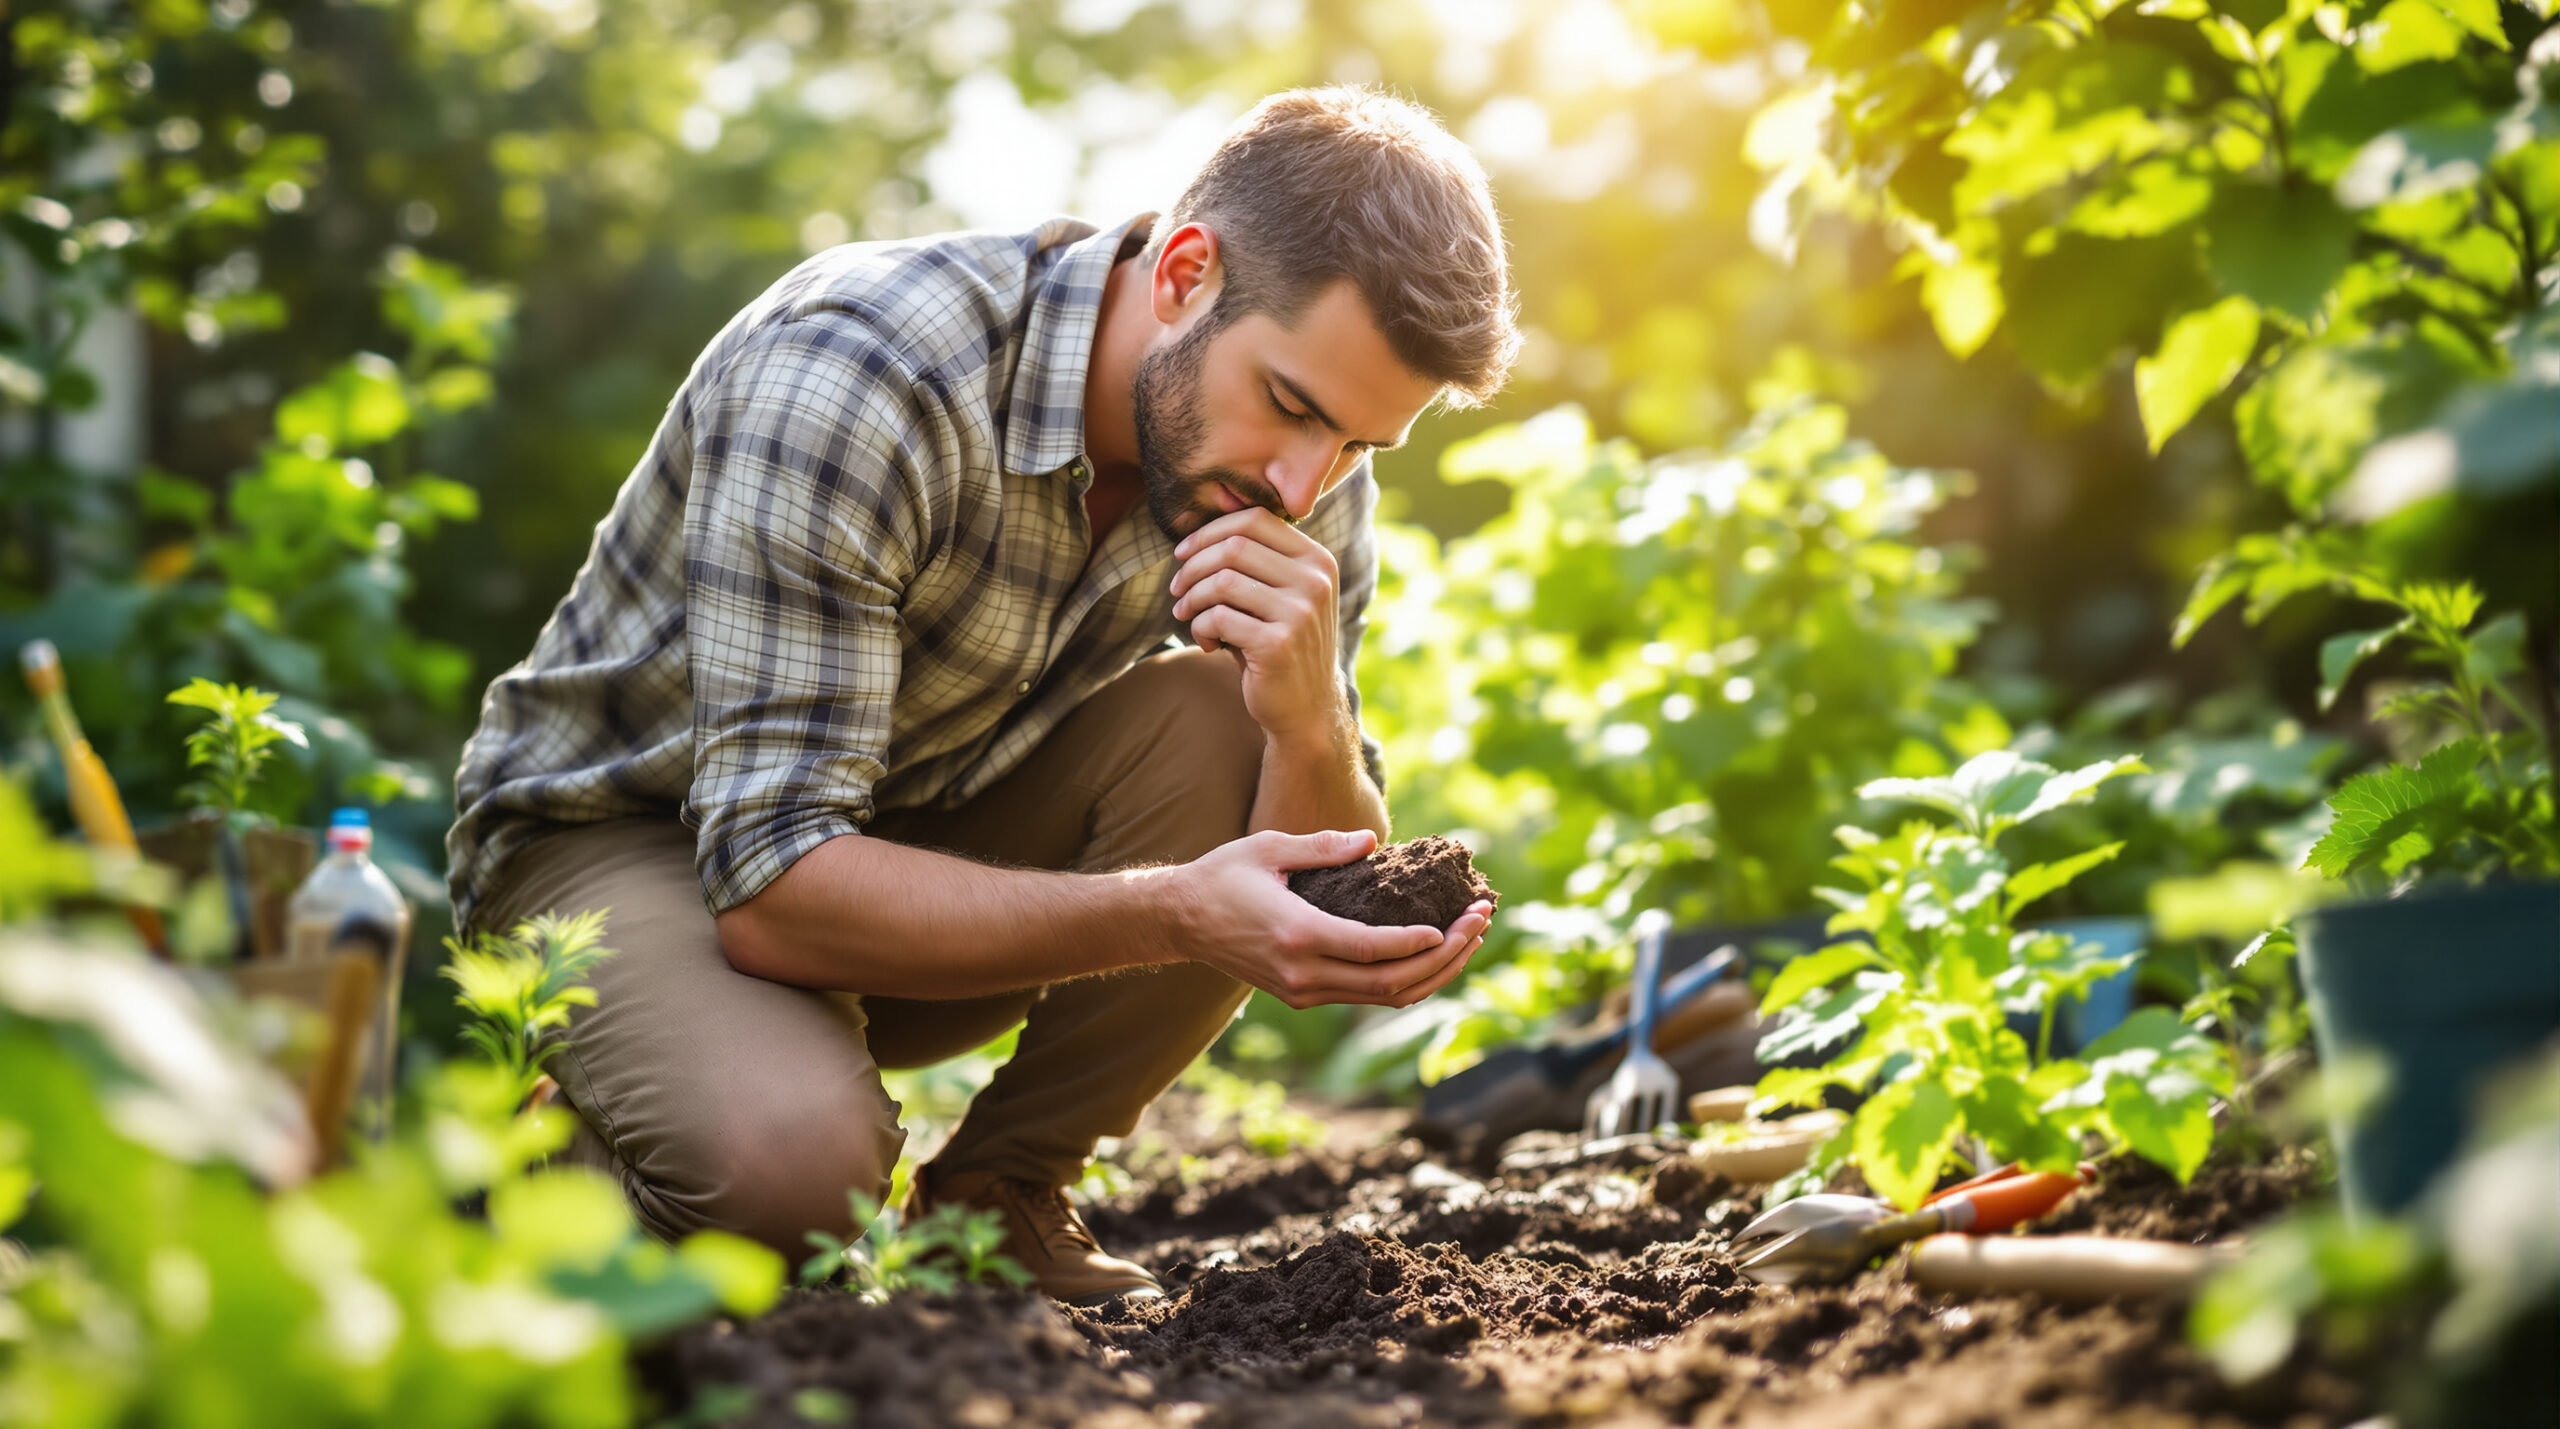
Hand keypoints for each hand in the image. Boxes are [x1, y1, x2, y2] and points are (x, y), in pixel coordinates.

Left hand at [1170, 508, 1344, 745]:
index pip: (1256, 520)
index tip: (1183, 553)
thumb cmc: (1281, 644)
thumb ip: (1255, 562)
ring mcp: (1300, 613)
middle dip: (1193, 566)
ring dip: (1192, 598)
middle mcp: (1314, 581)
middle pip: (1234, 547)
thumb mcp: (1281, 595)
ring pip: (1222, 581)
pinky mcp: (1278, 644)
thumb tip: (1195, 535)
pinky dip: (1199, 628)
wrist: (1307, 708)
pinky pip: (1218, 618)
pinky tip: (1205, 643)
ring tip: (1186, 615)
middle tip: (1177, 589)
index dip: (1210, 531)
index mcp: (1317, 560)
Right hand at [1173, 829, 1491, 1009]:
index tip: (1455, 925)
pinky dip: (1407, 979)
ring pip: (1383, 997)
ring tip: (1471, 938)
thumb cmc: (1224, 875)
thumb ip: (1322, 846)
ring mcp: (1303, 991)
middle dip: (1445, 956)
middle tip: (1481, 922)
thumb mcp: (1269, 847)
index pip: (1373, 951)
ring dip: (1434, 972)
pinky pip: (1366, 996)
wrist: (1180, 920)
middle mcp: (1303, 973)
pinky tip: (1435, 953)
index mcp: (1297, 935)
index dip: (1419, 944)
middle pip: (1390, 983)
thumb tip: (1372, 842)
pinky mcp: (1303, 995)